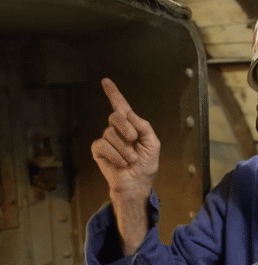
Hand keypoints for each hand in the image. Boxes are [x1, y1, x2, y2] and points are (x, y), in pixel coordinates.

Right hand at [92, 78, 159, 199]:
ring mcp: (106, 139)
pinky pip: (103, 145)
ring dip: (125, 149)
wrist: (138, 183)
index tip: (106, 81)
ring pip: (111, 134)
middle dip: (127, 129)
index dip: (113, 93)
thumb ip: (144, 126)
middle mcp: (117, 130)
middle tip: (134, 141)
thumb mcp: (152, 143)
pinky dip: (115, 155)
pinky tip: (121, 163)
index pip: (121, 106)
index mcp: (131, 126)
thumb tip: (128, 113)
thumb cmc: (146, 164)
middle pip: (116, 117)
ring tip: (130, 160)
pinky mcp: (98, 150)